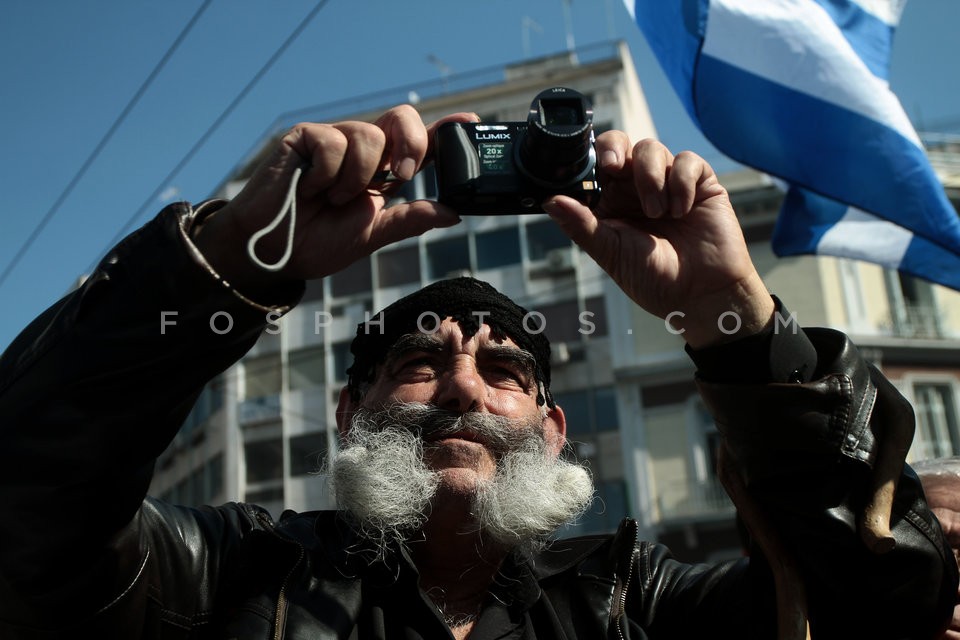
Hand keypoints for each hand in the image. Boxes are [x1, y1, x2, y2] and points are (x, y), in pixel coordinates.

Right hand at [194, 106, 477, 290]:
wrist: (273, 252)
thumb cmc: (316, 242)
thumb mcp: (372, 235)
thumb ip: (410, 221)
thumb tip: (453, 213)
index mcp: (381, 171)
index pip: (418, 142)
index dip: (443, 129)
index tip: (470, 121)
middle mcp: (361, 150)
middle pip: (400, 119)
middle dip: (410, 145)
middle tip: (402, 177)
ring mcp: (332, 139)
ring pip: (369, 134)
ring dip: (356, 177)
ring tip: (331, 199)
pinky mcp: (304, 137)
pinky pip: (332, 141)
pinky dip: (326, 173)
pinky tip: (310, 188)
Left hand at [543, 135, 773, 347]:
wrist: (702, 294)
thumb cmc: (655, 279)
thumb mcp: (611, 253)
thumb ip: (582, 225)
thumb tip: (550, 201)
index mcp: (610, 202)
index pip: (593, 164)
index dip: (587, 159)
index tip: (587, 169)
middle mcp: (636, 187)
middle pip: (619, 143)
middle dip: (614, 148)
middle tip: (612, 167)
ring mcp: (667, 182)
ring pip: (650, 148)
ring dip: (649, 178)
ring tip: (658, 214)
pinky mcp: (699, 182)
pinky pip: (686, 160)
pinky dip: (680, 183)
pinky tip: (682, 211)